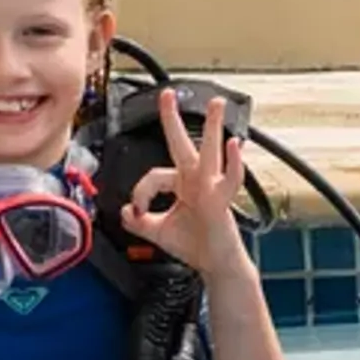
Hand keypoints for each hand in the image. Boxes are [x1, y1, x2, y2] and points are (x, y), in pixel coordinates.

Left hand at [119, 89, 257, 281]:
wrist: (215, 265)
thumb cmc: (195, 246)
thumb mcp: (157, 232)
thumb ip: (138, 221)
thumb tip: (124, 212)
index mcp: (182, 185)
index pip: (154, 176)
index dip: (140, 192)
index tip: (137, 211)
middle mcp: (196, 181)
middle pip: (182, 144)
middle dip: (173, 119)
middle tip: (167, 94)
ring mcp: (211, 188)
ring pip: (209, 152)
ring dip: (213, 127)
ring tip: (216, 104)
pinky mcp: (222, 202)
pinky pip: (230, 179)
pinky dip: (234, 163)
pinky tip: (235, 146)